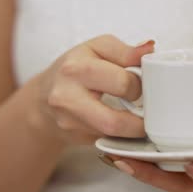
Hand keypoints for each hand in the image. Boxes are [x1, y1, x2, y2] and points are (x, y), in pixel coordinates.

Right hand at [30, 35, 153, 143]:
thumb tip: (149, 49)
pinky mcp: (75, 138)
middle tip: (144, 106)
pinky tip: (126, 126)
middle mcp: (66, 98)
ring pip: (113, 136)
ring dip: (134, 130)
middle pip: (115, 120)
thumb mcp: (97, 49)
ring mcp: (69, 123)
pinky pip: (110, 142)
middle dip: (139, 116)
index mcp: (75, 69)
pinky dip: (124, 136)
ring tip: (140, 118)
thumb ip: (126, 51)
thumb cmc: (75, 70)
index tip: (142, 85)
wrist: (43, 99)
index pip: (122, 83)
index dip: (140, 85)